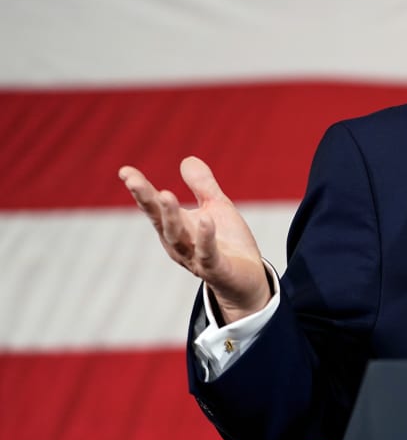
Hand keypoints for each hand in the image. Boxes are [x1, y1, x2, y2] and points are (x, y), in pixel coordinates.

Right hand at [119, 156, 271, 322]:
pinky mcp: (215, 269)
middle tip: (133, 180)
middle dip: (146, 200)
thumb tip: (187, 159)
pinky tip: (206, 220)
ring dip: (171, 216)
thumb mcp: (217, 208)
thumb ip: (202, 186)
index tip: (125, 171)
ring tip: (166, 194)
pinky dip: (205, 238)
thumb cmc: (228, 244)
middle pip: (159, 220)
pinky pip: (207, 253)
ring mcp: (195, 258)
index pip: (154, 206)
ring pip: (177, 237)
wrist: (248, 280)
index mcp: (176, 227)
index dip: (140, 190)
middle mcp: (179, 243)